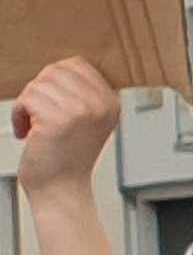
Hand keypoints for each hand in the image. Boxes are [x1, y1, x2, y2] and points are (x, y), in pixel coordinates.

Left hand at [10, 59, 124, 254]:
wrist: (61, 189)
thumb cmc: (67, 158)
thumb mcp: (87, 121)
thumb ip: (81, 92)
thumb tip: (59, 67)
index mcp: (110, 103)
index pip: (76, 65)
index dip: (55, 81)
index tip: (53, 103)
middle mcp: (100, 105)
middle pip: (55, 71)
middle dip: (39, 92)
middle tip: (41, 115)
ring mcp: (81, 111)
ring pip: (38, 84)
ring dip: (28, 104)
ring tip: (34, 124)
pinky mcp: (58, 120)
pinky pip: (27, 99)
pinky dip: (19, 115)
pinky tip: (27, 131)